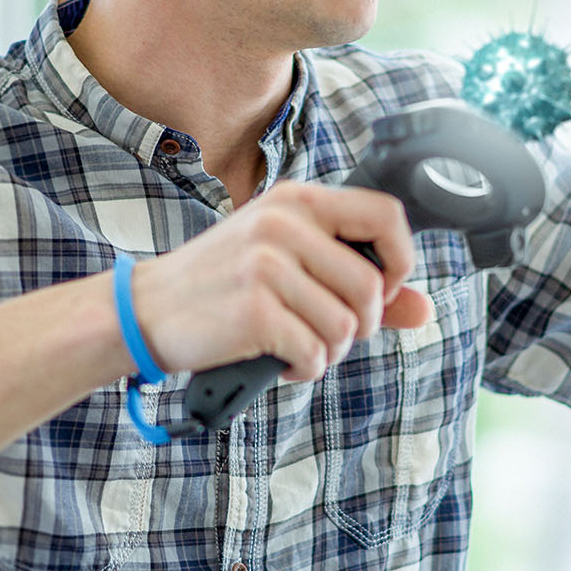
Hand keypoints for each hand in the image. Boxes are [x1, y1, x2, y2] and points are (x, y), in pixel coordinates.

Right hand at [126, 182, 434, 381]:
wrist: (146, 310)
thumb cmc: (224, 285)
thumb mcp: (289, 264)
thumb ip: (357, 282)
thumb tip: (425, 309)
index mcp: (298, 200)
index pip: (386, 215)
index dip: (400, 261)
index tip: (382, 290)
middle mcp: (284, 223)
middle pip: (372, 286)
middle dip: (362, 325)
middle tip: (329, 333)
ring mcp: (266, 264)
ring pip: (346, 326)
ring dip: (330, 351)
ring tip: (299, 346)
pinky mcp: (253, 309)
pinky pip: (315, 353)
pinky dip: (305, 369)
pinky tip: (282, 362)